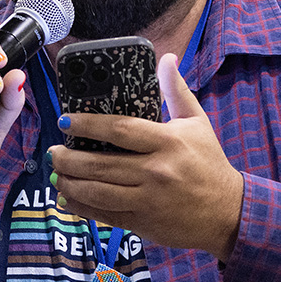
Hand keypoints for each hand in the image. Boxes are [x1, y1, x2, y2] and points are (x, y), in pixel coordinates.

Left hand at [48, 53, 242, 260]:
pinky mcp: (144, 222)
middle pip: (101, 163)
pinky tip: (68, 198)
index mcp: (168, 142)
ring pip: (98, 192)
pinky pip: (105, 215)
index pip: (120, 129)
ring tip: (56, 173)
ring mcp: (148, 200)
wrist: (227, 213)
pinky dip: (82, 206)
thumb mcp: (198, 122)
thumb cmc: (210, 164)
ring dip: (70, 183)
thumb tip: (166, 58)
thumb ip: (177, 90)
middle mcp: (156, 171)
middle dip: (68, 158)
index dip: (88, 124)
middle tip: (53, 151)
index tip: (66, 120)